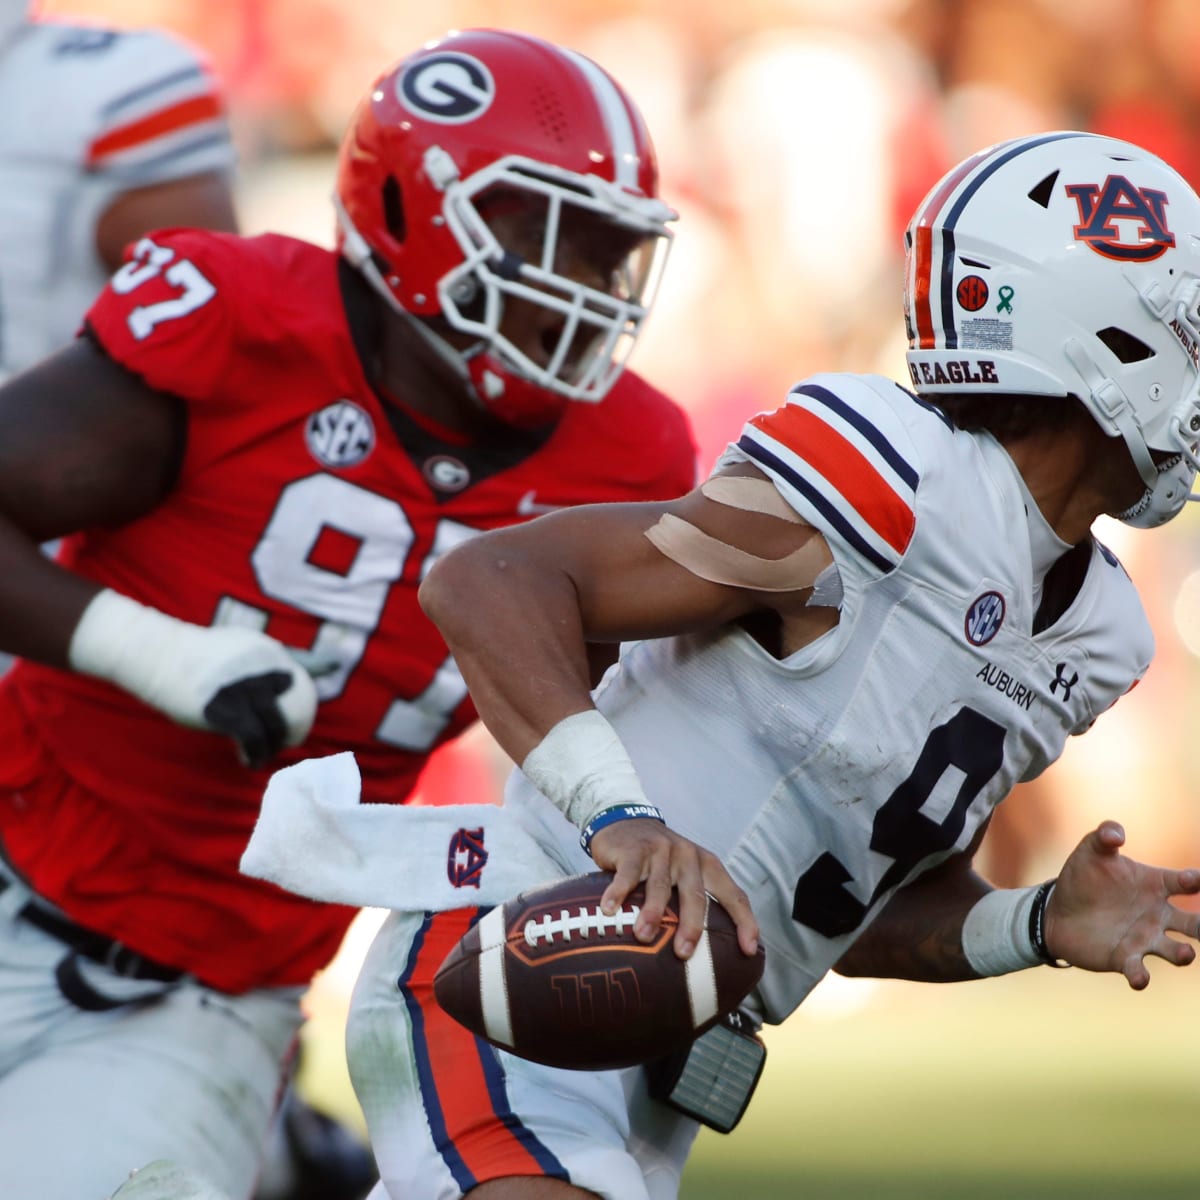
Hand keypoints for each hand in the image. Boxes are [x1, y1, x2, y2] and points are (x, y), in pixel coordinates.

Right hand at [68, 590, 318, 767]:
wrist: (160, 655)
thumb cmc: (202, 654)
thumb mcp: (242, 645)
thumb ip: (271, 657)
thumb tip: (308, 668)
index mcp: (269, 651)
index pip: (305, 675)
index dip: (308, 702)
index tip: (300, 720)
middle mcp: (263, 667)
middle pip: (294, 709)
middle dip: (294, 731)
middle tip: (284, 743)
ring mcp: (244, 688)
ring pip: (274, 727)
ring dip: (273, 746)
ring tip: (264, 754)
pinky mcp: (225, 709)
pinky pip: (252, 738)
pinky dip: (255, 754)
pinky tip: (249, 761)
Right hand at [588, 818, 758, 960]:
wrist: (625, 820)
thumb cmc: (658, 859)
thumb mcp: (683, 871)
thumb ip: (691, 901)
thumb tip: (700, 956)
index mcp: (706, 864)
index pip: (733, 894)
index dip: (744, 921)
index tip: (748, 950)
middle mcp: (688, 856)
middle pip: (695, 895)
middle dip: (691, 926)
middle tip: (684, 953)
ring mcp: (660, 851)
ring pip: (660, 886)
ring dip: (652, 912)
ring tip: (644, 936)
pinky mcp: (633, 849)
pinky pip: (627, 874)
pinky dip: (618, 893)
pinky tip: (610, 910)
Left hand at [1046, 820, 1199, 988]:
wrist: (1057, 911)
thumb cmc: (1082, 878)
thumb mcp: (1091, 851)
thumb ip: (1104, 835)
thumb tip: (1116, 834)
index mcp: (1156, 886)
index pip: (1185, 883)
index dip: (1193, 881)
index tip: (1193, 880)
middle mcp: (1158, 915)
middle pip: (1194, 923)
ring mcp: (1144, 939)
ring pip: (1175, 950)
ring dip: (1182, 954)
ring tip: (1184, 953)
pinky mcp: (1125, 959)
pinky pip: (1139, 970)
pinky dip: (1140, 976)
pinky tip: (1139, 978)